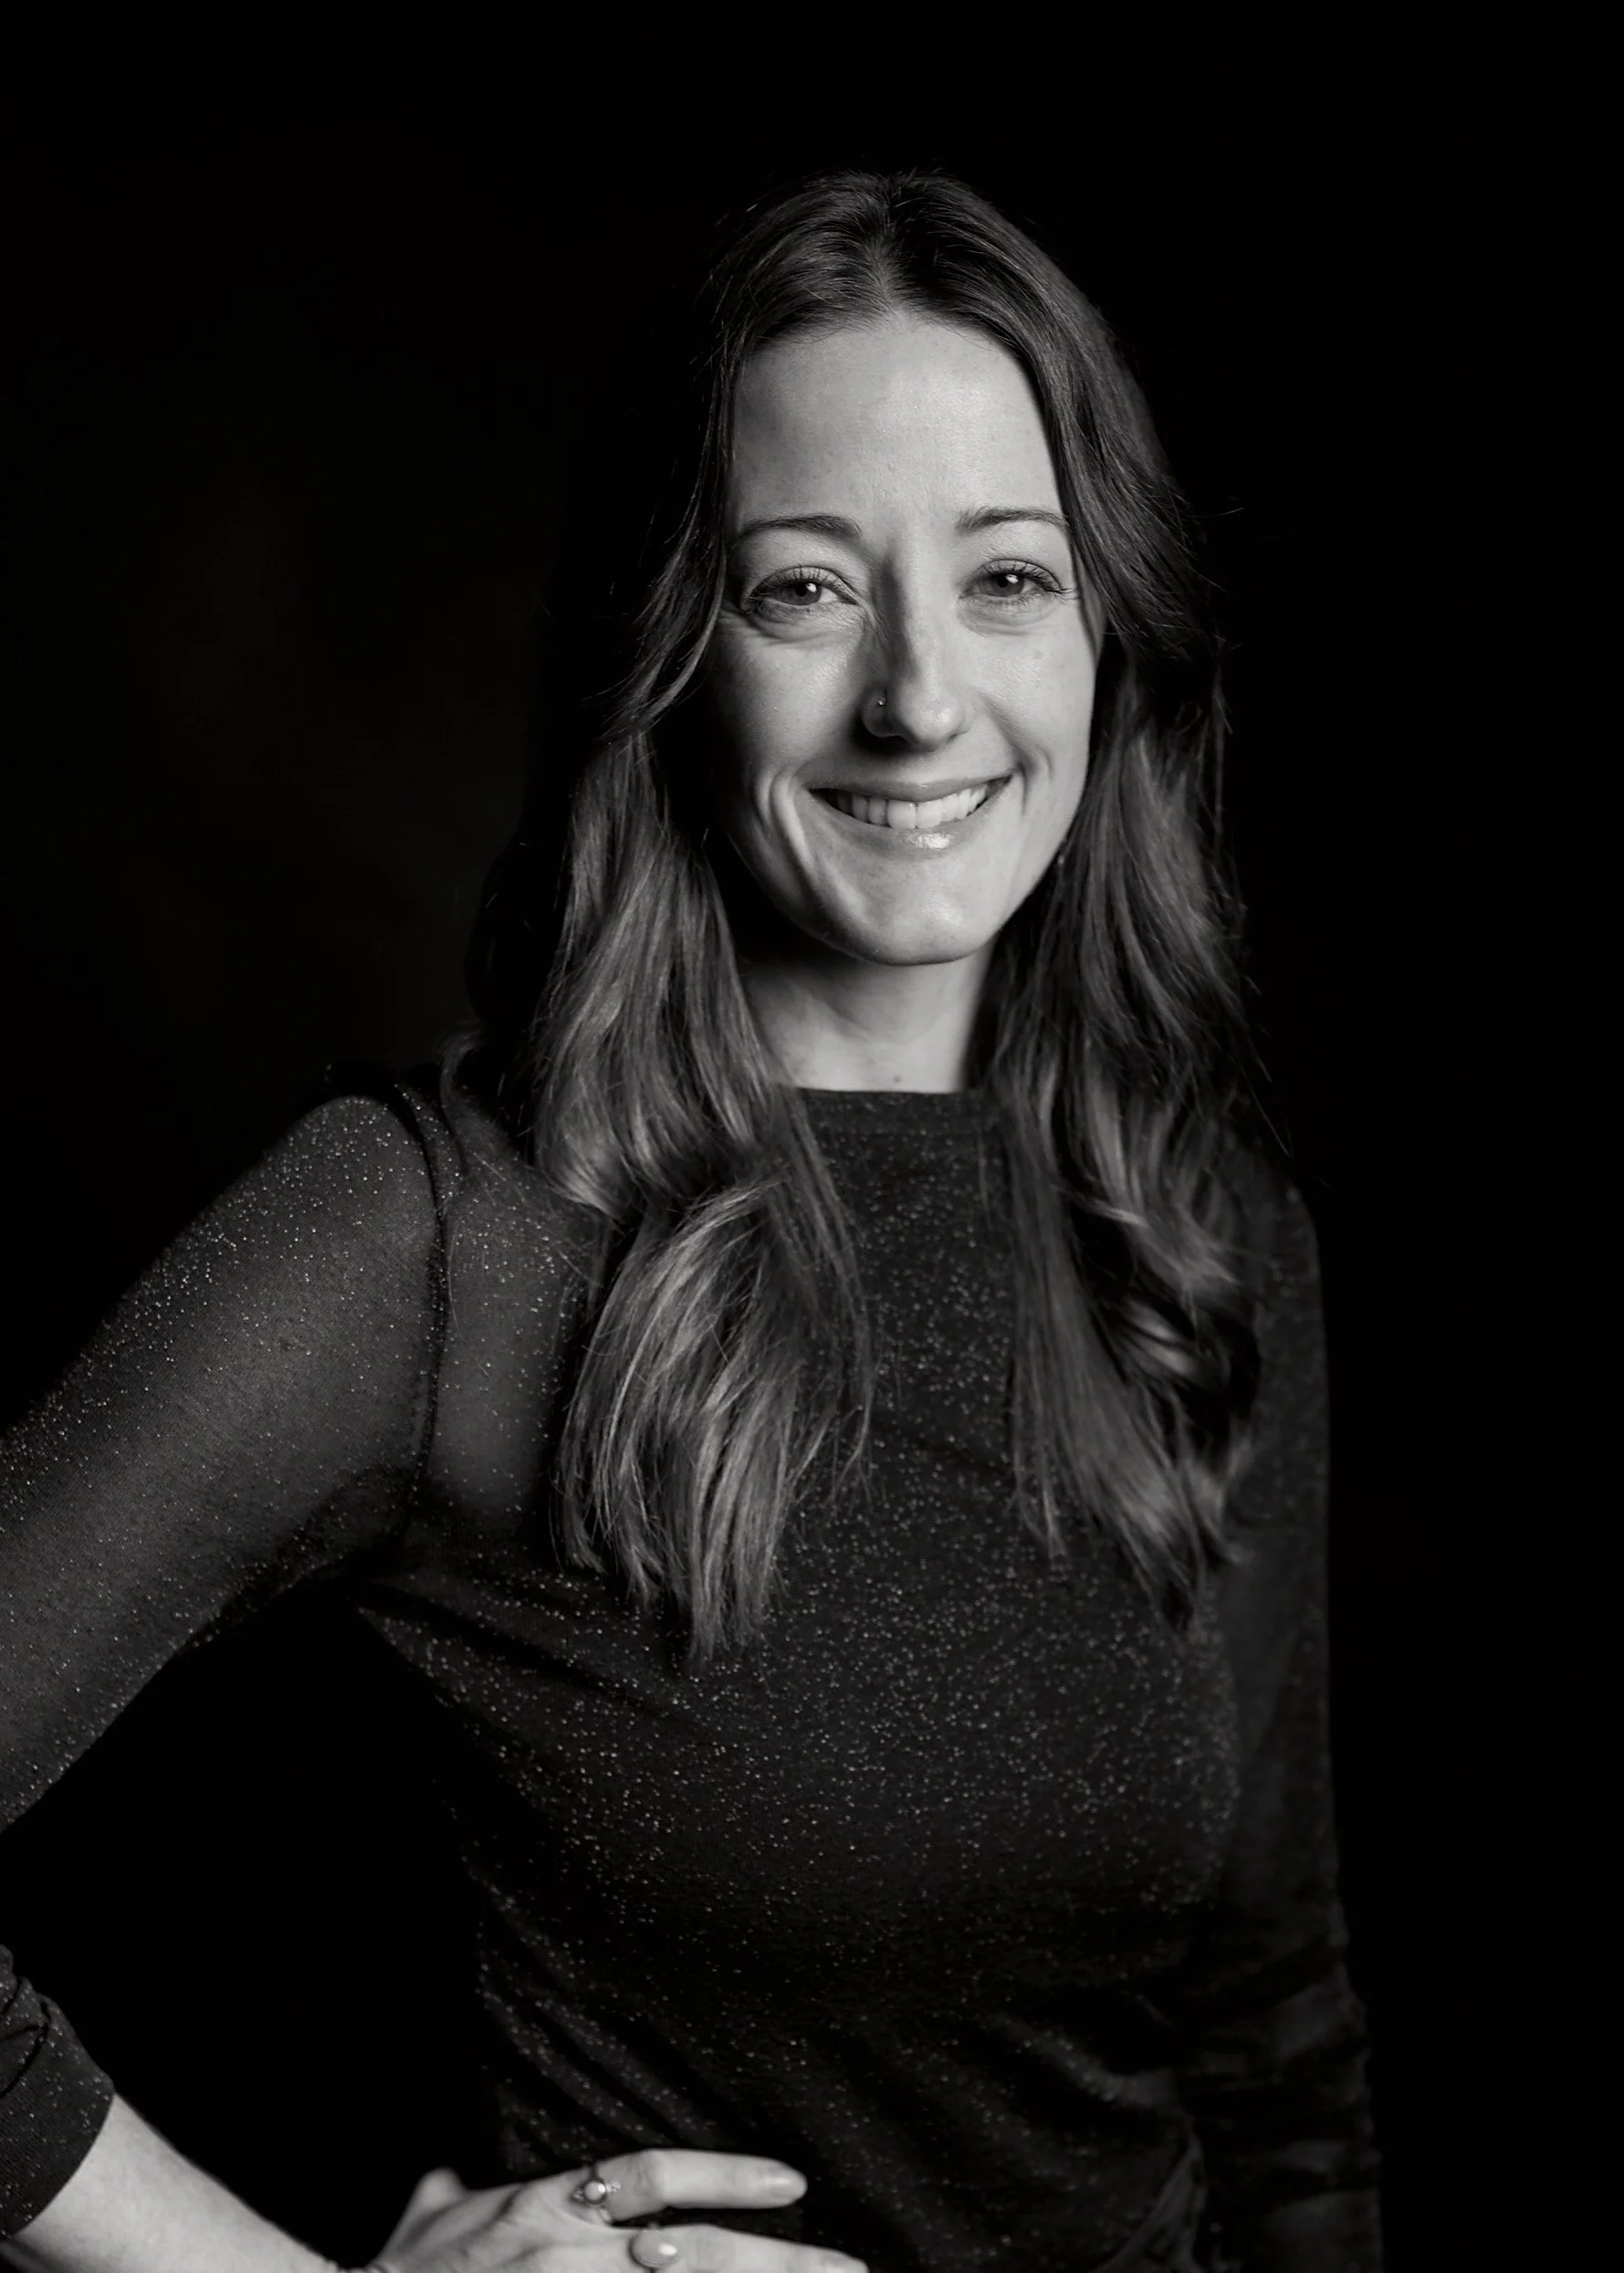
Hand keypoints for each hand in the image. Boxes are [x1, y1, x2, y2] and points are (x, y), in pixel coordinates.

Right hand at [364, 2152, 865, 2272]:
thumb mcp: (424, 2228)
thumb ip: (446, 2200)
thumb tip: (443, 2180)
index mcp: (546, 2209)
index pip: (649, 2176)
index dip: (722, 2175)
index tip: (791, 2181)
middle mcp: (569, 2260)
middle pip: (696, 2257)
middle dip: (781, 2265)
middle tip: (854, 2271)